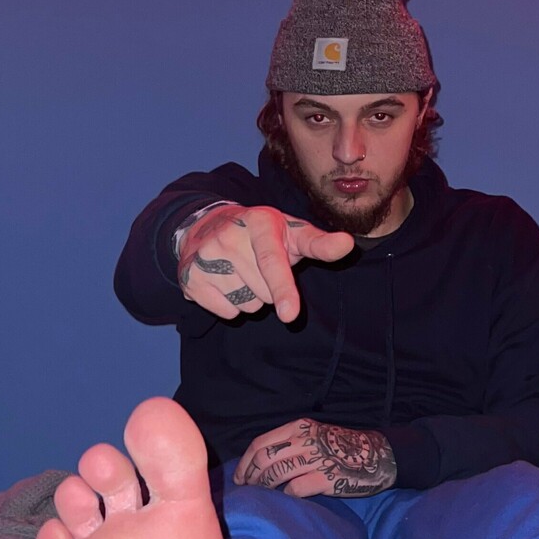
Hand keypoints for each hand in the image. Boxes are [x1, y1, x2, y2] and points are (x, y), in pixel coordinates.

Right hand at [176, 205, 353, 321]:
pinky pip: (226, 311)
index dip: (283, 290)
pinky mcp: (191, 277)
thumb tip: (348, 244)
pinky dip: (231, 304)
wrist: (206, 226)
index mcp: (260, 222)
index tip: (290, 315)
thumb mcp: (292, 232)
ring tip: (241, 272)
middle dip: (269, 289)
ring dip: (250, 296)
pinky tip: (225, 281)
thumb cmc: (262, 234)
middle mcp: (229, 236)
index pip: (272, 263)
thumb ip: (319, 243)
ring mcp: (206, 257)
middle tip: (259, 266)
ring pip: (246, 305)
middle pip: (263, 293)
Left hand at [235, 420, 397, 497]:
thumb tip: (258, 462)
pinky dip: (285, 496)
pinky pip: (294, 490)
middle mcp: (305, 440)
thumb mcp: (315, 434)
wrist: (377, 455)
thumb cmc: (342, 447)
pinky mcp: (326, 478)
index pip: (260, 444)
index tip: (240, 477)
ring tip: (263, 495)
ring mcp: (316, 459)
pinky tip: (286, 499)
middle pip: (264, 460)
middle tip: (248, 489)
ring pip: (275, 475)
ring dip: (264, 488)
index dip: (245, 463)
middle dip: (250, 477)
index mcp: (299, 427)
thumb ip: (289, 443)